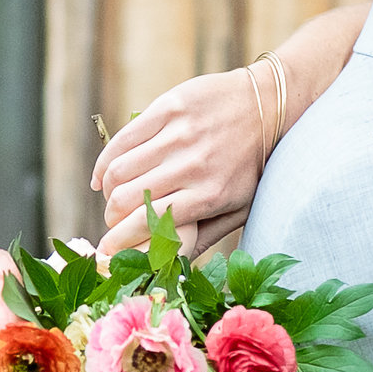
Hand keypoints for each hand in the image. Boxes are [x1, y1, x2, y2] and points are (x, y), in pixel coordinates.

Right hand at [91, 70, 267, 253]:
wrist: (269, 105)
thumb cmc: (253, 164)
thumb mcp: (239, 207)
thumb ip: (205, 236)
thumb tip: (170, 266)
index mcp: (209, 196)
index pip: (149, 223)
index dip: (120, 240)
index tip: (108, 250)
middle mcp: (192, 165)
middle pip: (127, 199)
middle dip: (112, 218)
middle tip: (113, 222)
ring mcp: (178, 134)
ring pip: (120, 170)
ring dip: (108, 191)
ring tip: (111, 198)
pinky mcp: (168, 108)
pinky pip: (123, 139)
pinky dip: (105, 162)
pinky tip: (103, 176)